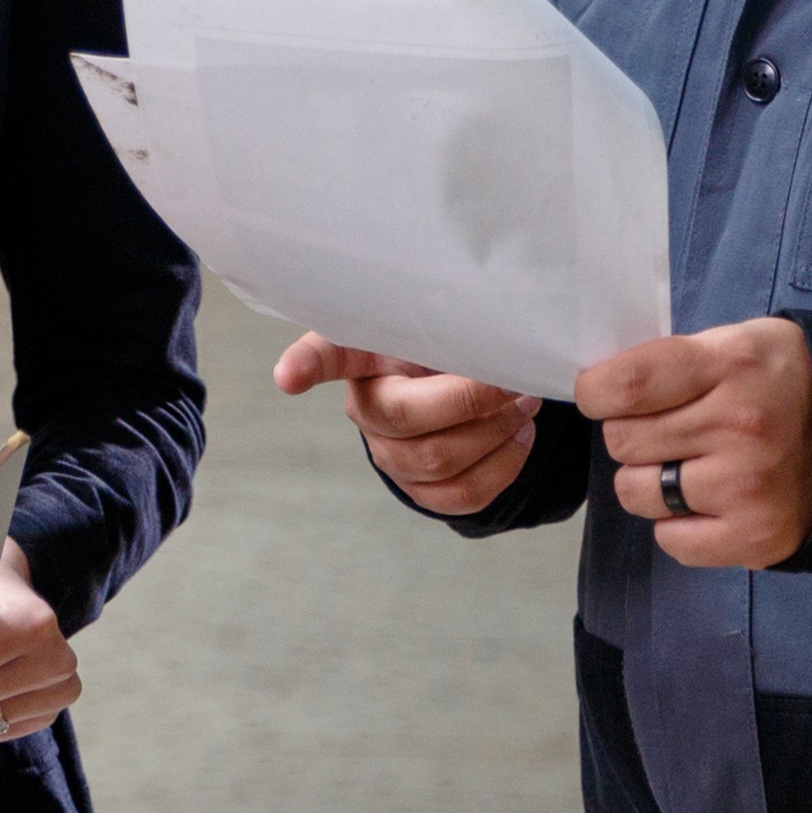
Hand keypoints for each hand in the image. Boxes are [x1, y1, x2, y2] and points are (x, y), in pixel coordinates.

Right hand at [273, 334, 542, 515]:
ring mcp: (390, 457)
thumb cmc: (446, 347)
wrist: (458, 392)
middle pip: (406, 418)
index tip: (287, 378)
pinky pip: (464, 494)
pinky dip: (506, 465)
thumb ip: (449, 319)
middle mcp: (366, 410)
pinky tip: (518, 436)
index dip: (305, 366)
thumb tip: (494, 331)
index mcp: (363, 356)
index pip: (324, 356)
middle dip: (472, 401)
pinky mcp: (422, 492)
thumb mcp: (439, 322)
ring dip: (497, 432)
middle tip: (512, 380)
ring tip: (524, 403)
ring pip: (440, 460)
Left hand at [575, 317, 811, 569]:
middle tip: (668, 430)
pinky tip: (707, 502)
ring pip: (636, 492)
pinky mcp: (756, 536)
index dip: (595, 393)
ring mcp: (747, 487)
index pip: (625, 386)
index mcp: (729, 367)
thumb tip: (598, 390)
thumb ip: (669, 362)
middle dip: (631, 434)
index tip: (601, 396)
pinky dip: (677, 524)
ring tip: (688, 465)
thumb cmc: (783, 380)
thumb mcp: (734, 342)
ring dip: (648, 480)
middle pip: (622, 440)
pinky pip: (671, 540)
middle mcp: (738, 427)